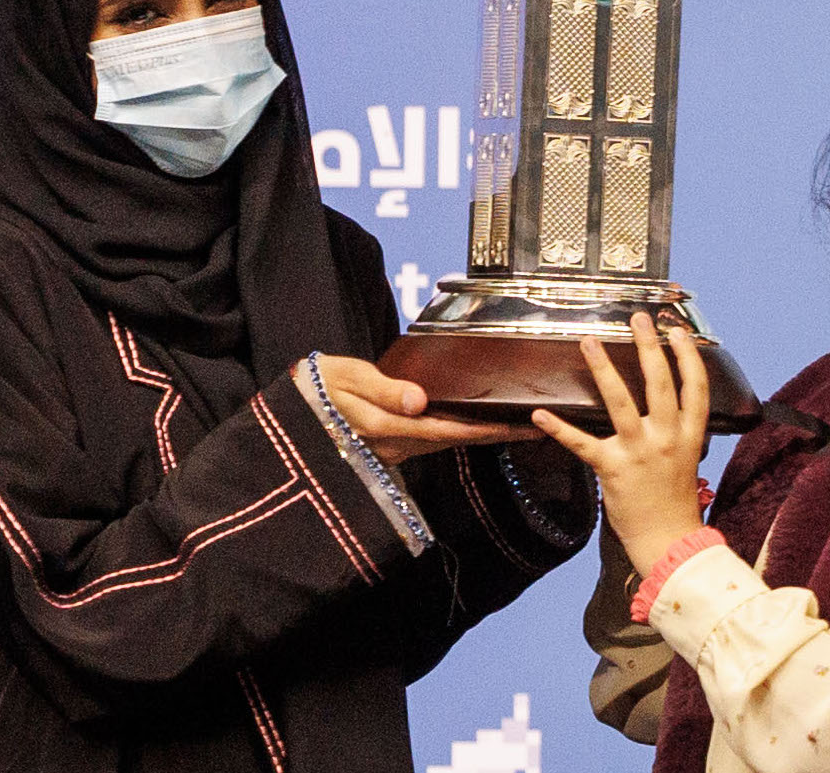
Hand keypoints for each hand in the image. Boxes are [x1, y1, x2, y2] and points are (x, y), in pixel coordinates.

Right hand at [295, 355, 537, 465]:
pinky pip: (433, 441)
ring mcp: (393, 449)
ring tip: (518, 426)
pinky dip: (460, 433)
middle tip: (538, 428)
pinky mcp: (390, 445)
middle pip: (456, 440)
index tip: (520, 427)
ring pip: (447, 443)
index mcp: (386, 428)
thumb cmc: (317, 387)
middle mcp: (395, 445)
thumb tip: (420, 400)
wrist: (291, 410)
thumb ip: (381, 390)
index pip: (448, 429)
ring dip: (482, 436)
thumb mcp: (343, 379)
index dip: (487, 429)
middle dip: (496, 436)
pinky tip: (477, 425)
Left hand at [530, 313, 707, 575]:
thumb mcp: (688, 459)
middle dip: (649, 347)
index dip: (688, 356)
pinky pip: (582, 444)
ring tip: (590, 342)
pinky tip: (539, 414)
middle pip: (661, 383)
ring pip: (621, 402)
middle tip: (638, 319)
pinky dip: (559, 428)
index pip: (696, 387)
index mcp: (690, 435)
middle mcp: (667, 438)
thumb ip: (679, 430)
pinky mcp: (612, 469)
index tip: (678, 331)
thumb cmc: (675, 501)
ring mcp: (639, 452)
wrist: (669, 543)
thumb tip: (671, 403)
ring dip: (604, 369)